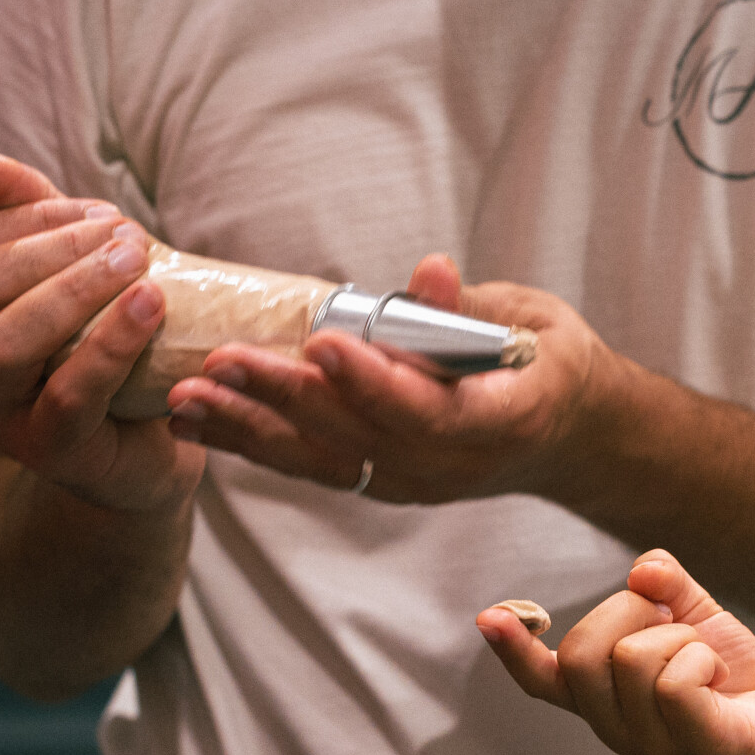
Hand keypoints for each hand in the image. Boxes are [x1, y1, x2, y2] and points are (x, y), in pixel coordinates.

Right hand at [0, 155, 200, 513]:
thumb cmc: (105, 343)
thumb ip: (34, 217)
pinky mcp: (48, 452)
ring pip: (5, 344)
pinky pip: (68, 396)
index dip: (31, 217)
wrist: (153, 435)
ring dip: (75, 292)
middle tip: (128, 237)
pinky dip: (111, 344)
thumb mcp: (73, 270)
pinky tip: (152, 305)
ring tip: (138, 265)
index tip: (103, 214)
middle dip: (53, 249)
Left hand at [162, 254, 613, 504]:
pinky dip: (254, 444)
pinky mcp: (383, 483)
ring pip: (325, 461)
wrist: (569, 437)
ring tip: (185, 398)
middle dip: (287, 399)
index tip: (321, 343)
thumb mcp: (534, 322)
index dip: (374, 383)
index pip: (432, 411)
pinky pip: (314, 466)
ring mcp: (416, 482)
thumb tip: (429, 271)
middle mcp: (454, 464)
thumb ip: (472, 306)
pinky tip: (199, 419)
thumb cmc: (550, 363)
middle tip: (223, 361)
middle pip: (361, 438)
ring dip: (251, 429)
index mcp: (504, 420)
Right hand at [479, 551, 754, 754]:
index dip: (514, 650)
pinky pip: (674, 682)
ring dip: (683, 637)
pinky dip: (701, 658)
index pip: (544, 680)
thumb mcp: (697, 620)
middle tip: (674, 628)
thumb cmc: (737, 680)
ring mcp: (653, 743)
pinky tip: (719, 678)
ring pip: (633, 656)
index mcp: (605, 699)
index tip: (489, 615)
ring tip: (708, 664)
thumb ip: (666, 588)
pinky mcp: (698, 745)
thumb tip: (643, 568)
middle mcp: (616, 727)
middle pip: (583, 649)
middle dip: (629, 612)